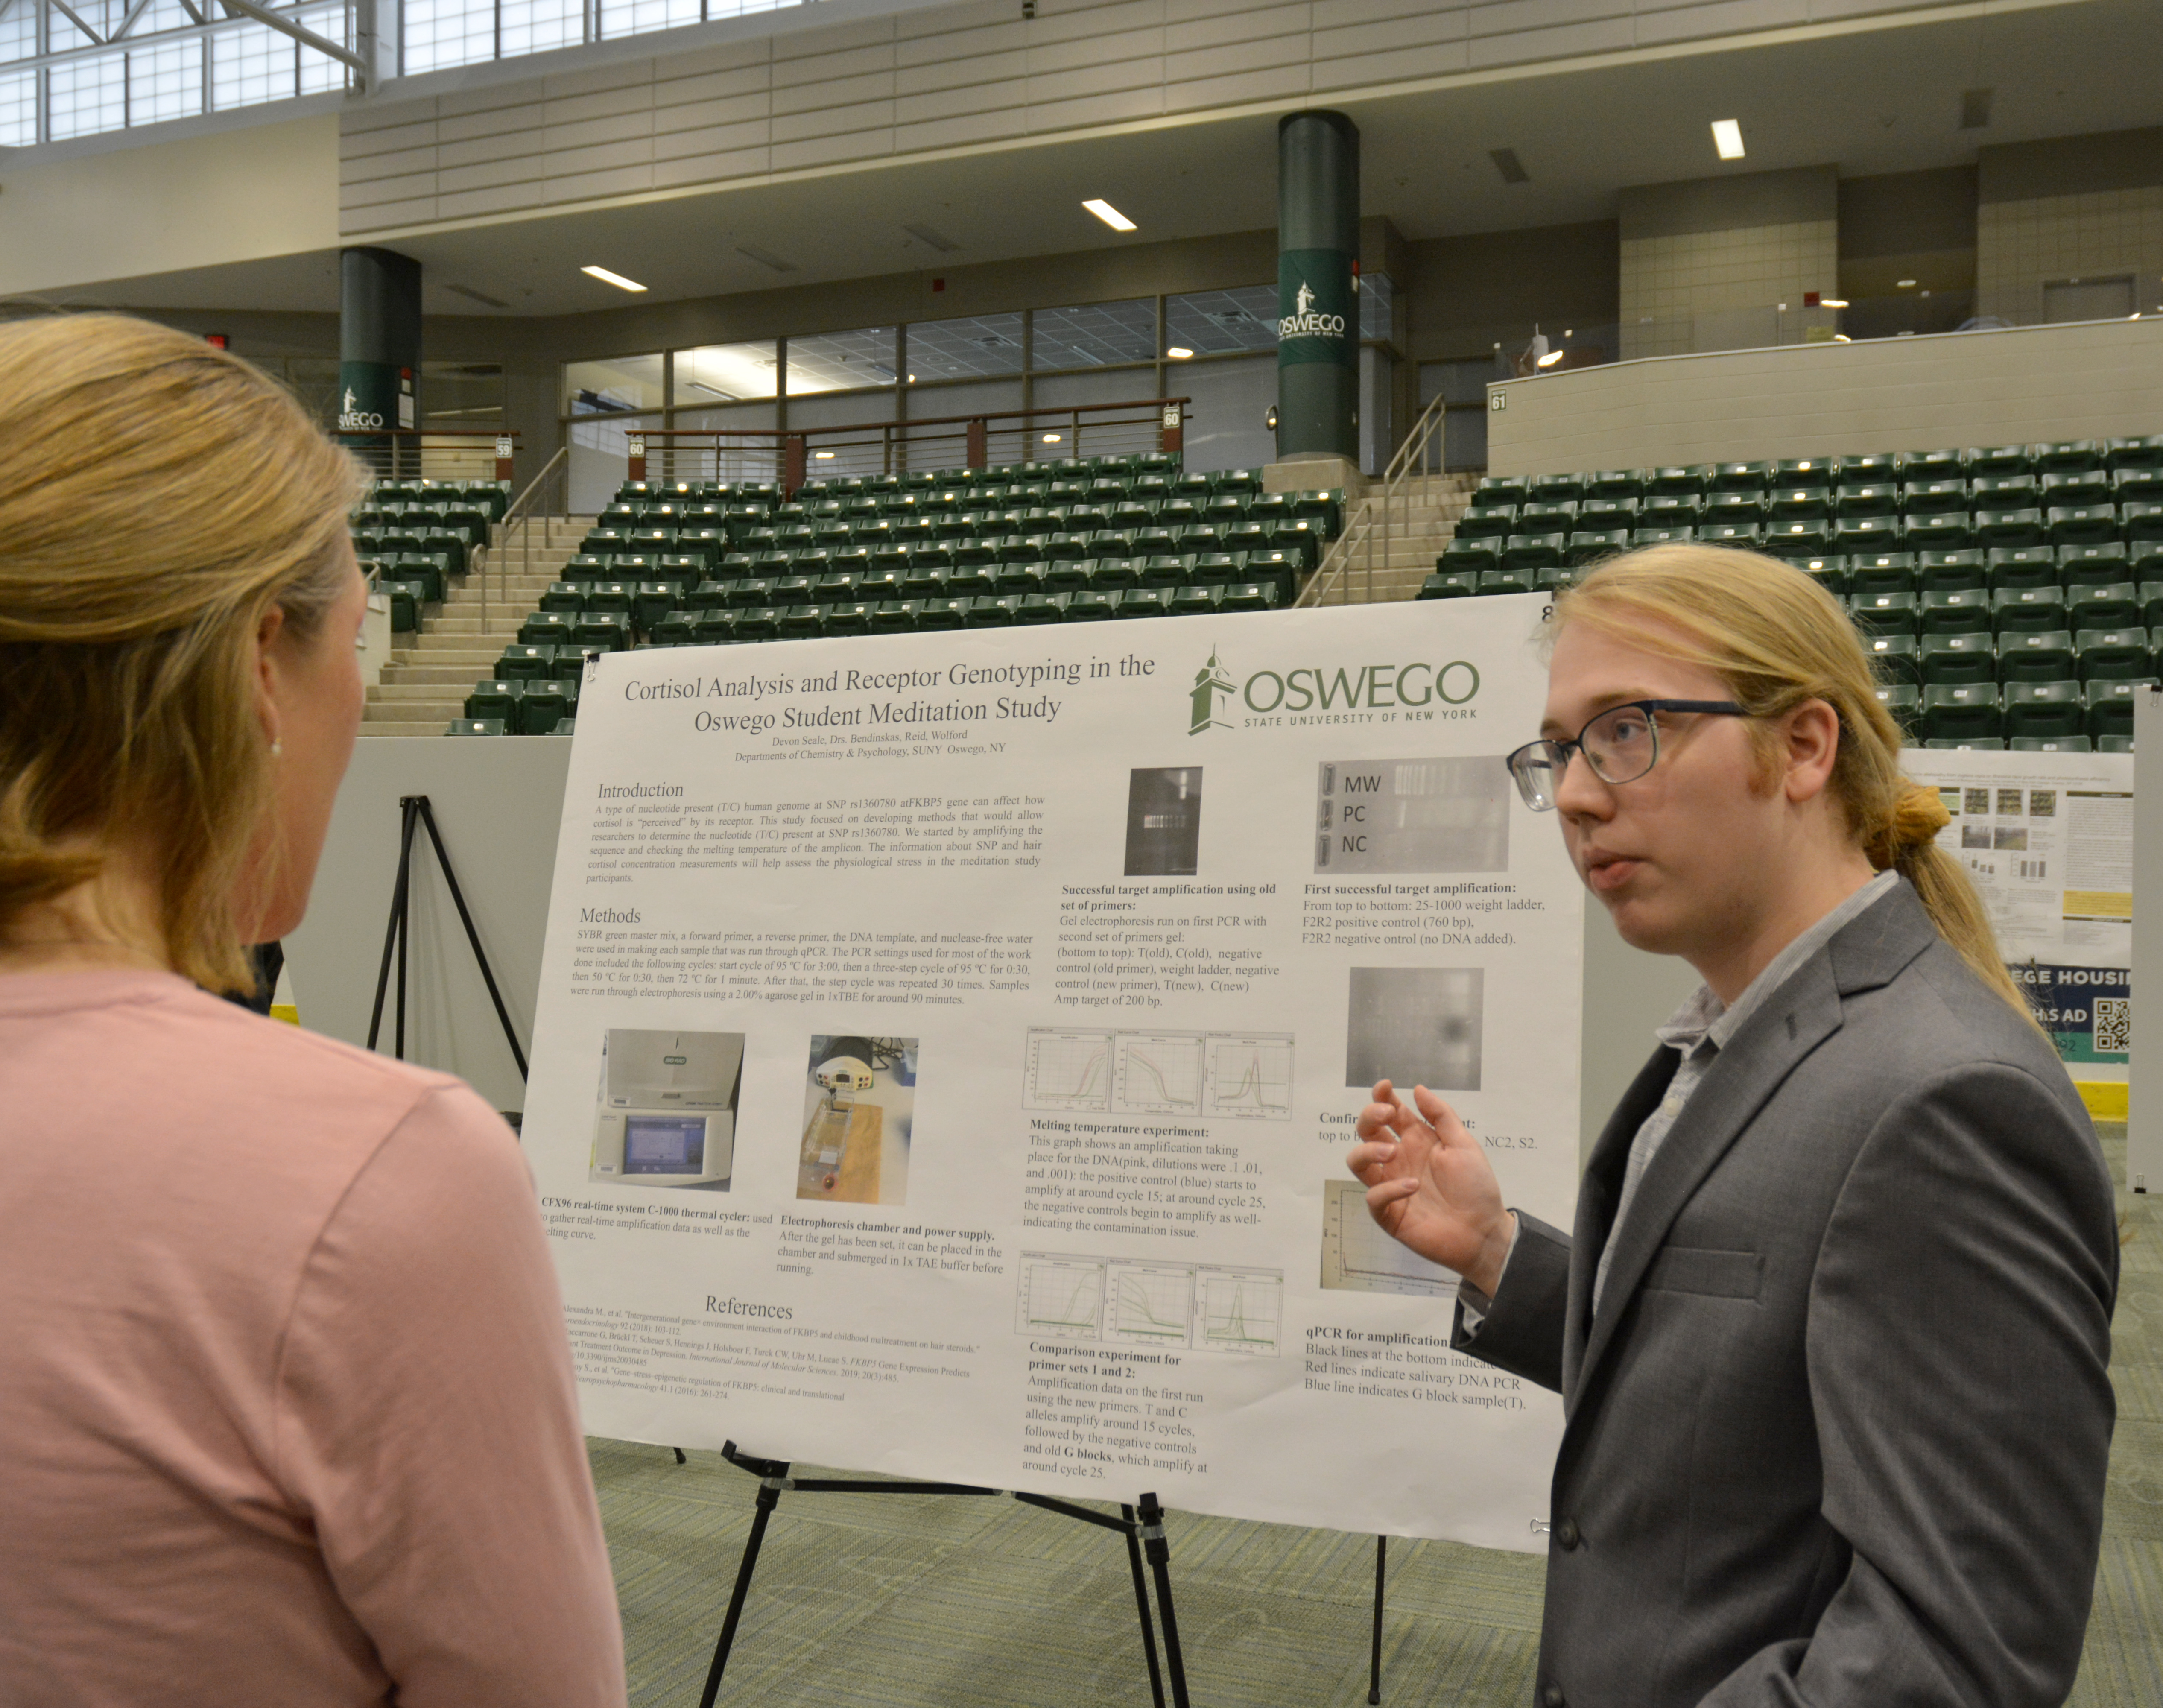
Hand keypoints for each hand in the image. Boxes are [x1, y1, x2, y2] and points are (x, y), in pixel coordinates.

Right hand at [1346, 1079, 1515, 1295]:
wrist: (1484, 1231)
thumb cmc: (1476, 1187)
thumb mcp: (1464, 1145)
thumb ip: (1441, 1116)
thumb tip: (1417, 1088)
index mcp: (1416, 1141)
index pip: (1390, 1114)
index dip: (1382, 1097)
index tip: (1384, 1087)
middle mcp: (1398, 1160)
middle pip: (1367, 1132)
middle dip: (1370, 1117)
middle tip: (1386, 1115)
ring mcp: (1390, 1185)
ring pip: (1357, 1161)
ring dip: (1368, 1151)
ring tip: (1391, 1152)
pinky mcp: (1388, 1213)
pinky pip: (1373, 1197)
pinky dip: (1388, 1188)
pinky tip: (1411, 1187)